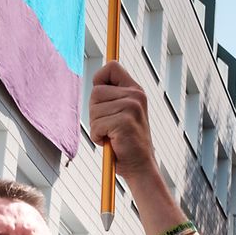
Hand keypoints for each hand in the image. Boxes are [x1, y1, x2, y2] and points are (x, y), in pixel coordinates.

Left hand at [88, 61, 154, 179]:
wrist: (141, 167)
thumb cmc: (126, 142)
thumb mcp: (122, 113)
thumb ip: (112, 97)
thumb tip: (95, 84)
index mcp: (135, 90)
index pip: (112, 67)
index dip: (100, 79)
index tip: (101, 98)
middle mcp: (135, 95)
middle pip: (96, 92)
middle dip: (95, 112)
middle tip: (109, 126)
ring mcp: (131, 108)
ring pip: (94, 110)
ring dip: (97, 127)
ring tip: (112, 135)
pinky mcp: (124, 122)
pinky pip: (96, 125)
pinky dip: (98, 137)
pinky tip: (111, 142)